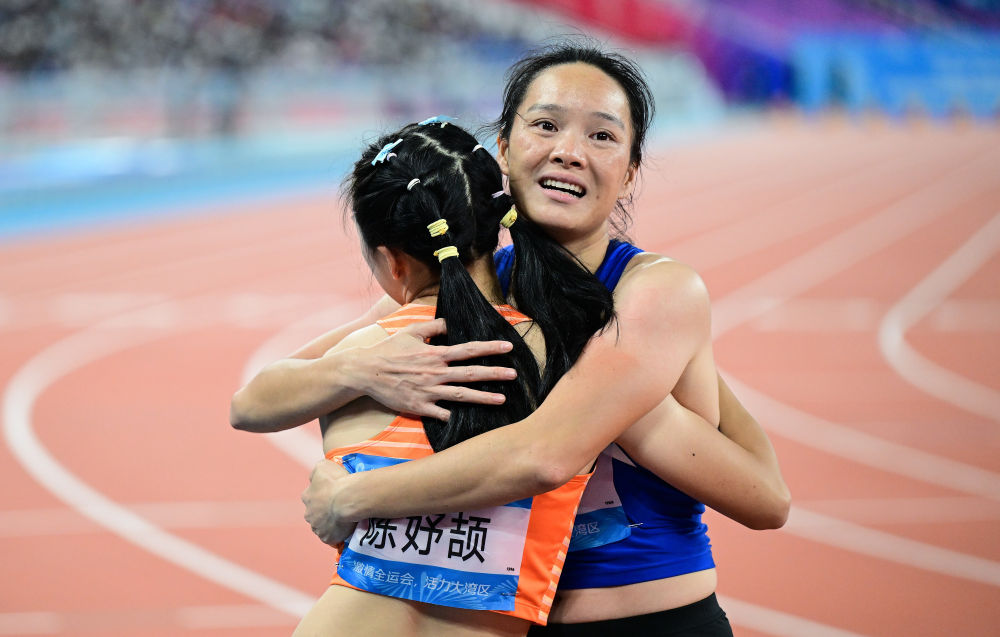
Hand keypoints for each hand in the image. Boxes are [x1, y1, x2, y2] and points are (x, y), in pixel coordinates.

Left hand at [302, 460, 355, 546]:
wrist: (349, 499)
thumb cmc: (337, 481)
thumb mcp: (322, 466)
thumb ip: (316, 473)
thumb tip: (315, 478)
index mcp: (307, 497)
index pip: (312, 497)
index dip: (322, 496)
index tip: (333, 494)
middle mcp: (309, 514)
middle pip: (316, 513)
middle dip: (324, 511)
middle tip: (340, 506)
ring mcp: (317, 528)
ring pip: (322, 526)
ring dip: (330, 523)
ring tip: (345, 518)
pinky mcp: (327, 538)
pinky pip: (331, 537)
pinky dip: (337, 533)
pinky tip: (346, 528)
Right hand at [355, 318, 516, 419]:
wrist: (365, 371)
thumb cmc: (388, 350)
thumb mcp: (410, 331)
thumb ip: (434, 325)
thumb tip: (451, 322)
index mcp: (435, 353)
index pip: (469, 349)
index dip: (490, 348)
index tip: (508, 348)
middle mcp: (436, 373)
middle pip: (471, 373)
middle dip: (495, 374)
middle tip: (514, 375)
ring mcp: (429, 391)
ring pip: (462, 395)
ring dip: (484, 397)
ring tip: (502, 400)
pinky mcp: (419, 406)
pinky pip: (441, 413)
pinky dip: (454, 416)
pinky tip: (467, 419)